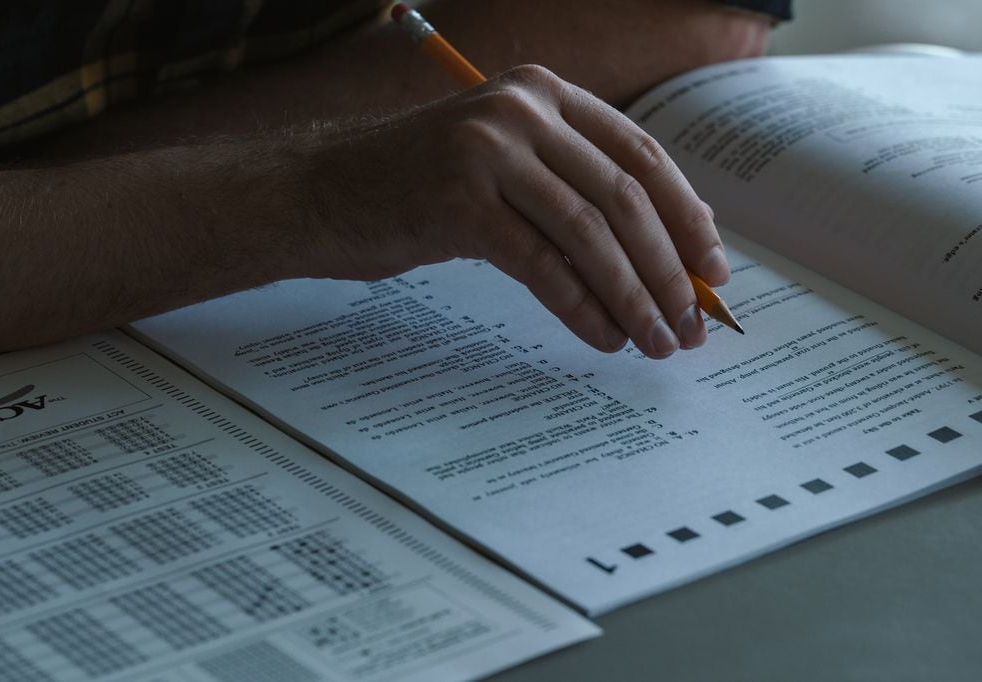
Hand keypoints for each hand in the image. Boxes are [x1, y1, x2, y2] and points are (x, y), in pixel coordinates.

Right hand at [296, 65, 728, 358]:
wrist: (321, 192)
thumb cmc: (418, 189)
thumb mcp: (505, 166)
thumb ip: (574, 188)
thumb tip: (663, 250)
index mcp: (543, 92)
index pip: (640, 156)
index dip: (687, 218)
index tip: (711, 274)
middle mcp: (521, 110)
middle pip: (624, 196)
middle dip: (668, 269)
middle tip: (690, 326)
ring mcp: (487, 152)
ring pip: (590, 233)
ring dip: (634, 296)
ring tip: (654, 342)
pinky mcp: (457, 203)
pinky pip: (542, 265)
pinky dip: (582, 307)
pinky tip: (603, 337)